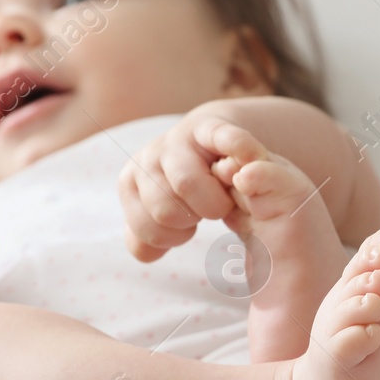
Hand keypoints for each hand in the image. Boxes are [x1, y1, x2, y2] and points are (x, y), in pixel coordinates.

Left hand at [117, 111, 270, 261]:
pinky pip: (222, 139)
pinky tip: (250, 161)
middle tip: (206, 210)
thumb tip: (146, 253)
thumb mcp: (163, 214)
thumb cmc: (186, 189)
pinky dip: (237, 150)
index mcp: (129, 184)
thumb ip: (148, 240)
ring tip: (224, 198)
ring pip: (185, 184)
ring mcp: (176, 141)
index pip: (148, 232)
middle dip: (194, 220)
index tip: (188, 226)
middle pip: (166, 212)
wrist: (208, 141)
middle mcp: (146, 160)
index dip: (176, 238)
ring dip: (214, 203)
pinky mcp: (207, 126)